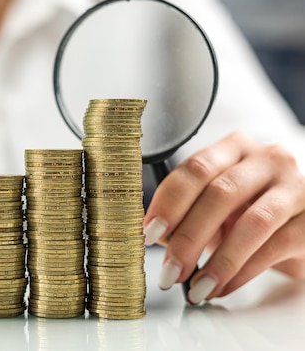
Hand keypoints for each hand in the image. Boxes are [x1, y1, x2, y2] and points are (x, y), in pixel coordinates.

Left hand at [144, 131, 304, 303]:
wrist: (300, 225)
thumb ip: (187, 213)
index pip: (196, 168)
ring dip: (218, 261)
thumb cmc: (249, 211)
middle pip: (220, 194)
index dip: (169, 202)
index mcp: (234, 148)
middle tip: (168, 270)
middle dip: (188, 237)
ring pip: (252, 223)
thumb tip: (159, 236)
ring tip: (195, 288)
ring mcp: (295, 187)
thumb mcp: (215, 206)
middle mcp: (267, 160)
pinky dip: (242, 273)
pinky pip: (274, 248)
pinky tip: (221, 288)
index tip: (148, 234)